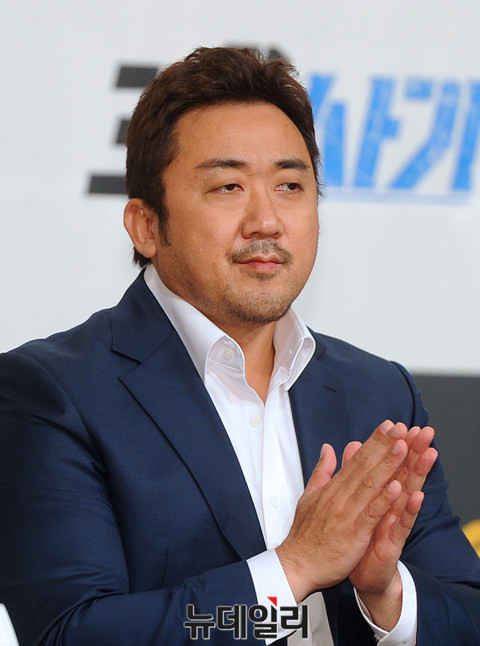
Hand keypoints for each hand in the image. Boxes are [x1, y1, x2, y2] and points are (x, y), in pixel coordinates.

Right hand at [276, 420, 412, 602]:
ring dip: (388, 465)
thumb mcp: (309, 496)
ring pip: (371, 485)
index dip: (373, 442)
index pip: (356, 459)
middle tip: (398, 427)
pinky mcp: (354, 533)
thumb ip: (321, 471)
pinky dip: (383, 500)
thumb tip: (328, 448)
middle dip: (383, 445)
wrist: (297, 564)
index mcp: (333, 488)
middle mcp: (341, 496)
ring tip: (402, 447)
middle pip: (365, 466)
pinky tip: (396, 487)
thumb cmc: (304, 535)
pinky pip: (371, 514)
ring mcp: (347, 513)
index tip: (388, 426)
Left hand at [348, 425, 437, 628]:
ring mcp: (393, 522)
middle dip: (414, 451)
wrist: (359, 573)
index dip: (395, 444)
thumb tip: (351, 446)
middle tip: (425, 431)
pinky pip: (402, 524)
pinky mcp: (393, 541)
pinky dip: (408, 509)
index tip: (402, 424)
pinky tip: (416, 495)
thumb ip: (353, 473)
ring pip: (408, 494)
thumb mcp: (352, 500)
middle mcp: (389, 505)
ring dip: (418, 473)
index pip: (388, 464)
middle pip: (404, 473)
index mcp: (378, 493)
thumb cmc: (358, 536)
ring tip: (429, 453)